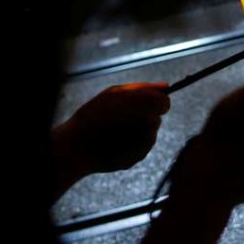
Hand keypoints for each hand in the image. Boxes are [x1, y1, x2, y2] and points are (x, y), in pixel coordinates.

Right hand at [53, 82, 170, 191]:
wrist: (76, 146)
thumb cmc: (93, 115)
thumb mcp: (114, 92)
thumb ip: (143, 88)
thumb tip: (166, 86)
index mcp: (147, 104)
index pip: (165, 102)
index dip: (153, 102)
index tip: (140, 104)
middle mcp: (151, 123)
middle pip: (156, 117)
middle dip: (144, 116)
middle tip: (121, 117)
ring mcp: (146, 143)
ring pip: (149, 132)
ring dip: (138, 130)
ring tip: (115, 130)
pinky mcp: (139, 157)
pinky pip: (141, 146)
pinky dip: (133, 143)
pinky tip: (115, 142)